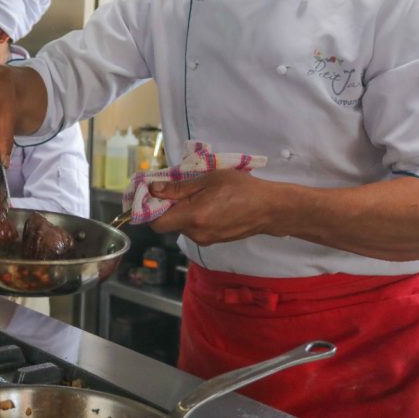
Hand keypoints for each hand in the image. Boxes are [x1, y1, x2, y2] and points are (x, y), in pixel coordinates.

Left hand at [148, 169, 281, 245]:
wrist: (269, 208)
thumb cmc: (240, 188)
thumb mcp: (208, 179)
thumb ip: (179, 187)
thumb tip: (153, 189)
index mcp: (193, 217)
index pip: (156, 223)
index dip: (149, 208)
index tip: (152, 193)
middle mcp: (196, 234)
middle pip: (168, 223)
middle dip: (166, 206)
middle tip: (175, 187)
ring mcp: (206, 240)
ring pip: (181, 225)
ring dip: (181, 211)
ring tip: (196, 193)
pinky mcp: (214, 240)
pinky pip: (194, 229)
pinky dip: (193, 216)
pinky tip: (207, 203)